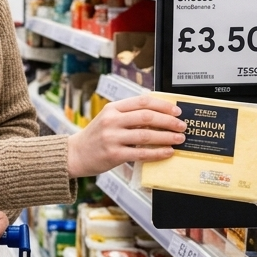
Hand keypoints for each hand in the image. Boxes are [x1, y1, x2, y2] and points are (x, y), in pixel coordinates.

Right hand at [66, 94, 185, 176]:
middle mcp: (111, 121)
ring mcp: (112, 138)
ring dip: (166, 137)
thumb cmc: (96, 137)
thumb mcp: (108, 119)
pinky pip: (141, 153)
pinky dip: (157, 152)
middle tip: (182, 126)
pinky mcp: (114, 154)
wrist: (74, 154)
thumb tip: (158, 114)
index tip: (177, 111)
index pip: (142, 101)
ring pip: (146, 135)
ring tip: (179, 139)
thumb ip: (129, 115)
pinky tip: (167, 152)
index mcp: (112, 108)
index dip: (163, 105)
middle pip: (147, 117)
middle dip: (168, 121)